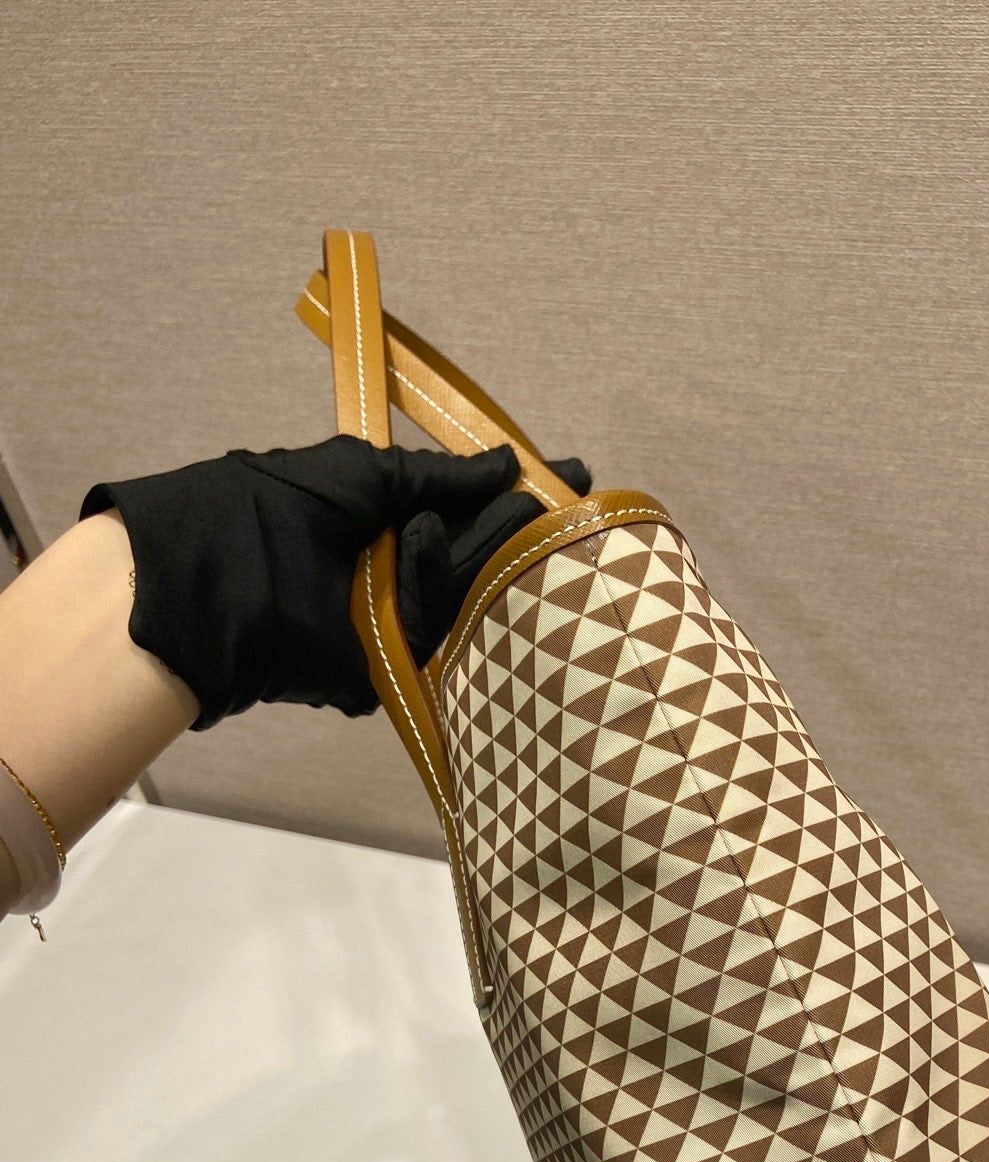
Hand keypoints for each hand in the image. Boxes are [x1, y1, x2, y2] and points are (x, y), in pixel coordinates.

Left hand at [78, 436, 590, 731]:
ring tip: (514, 535)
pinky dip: (438, 608)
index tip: (578, 483)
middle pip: (479, 564)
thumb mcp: (364, 473)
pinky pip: (433, 648)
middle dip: (524, 539)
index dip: (520, 501)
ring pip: (465, 606)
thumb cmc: (276, 510)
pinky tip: (439, 564)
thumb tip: (513, 461)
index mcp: (387, 522)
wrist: (211, 583)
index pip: (470, 514)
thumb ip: (441, 476)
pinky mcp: (382, 674)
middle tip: (578, 519)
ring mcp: (390, 628)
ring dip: (483, 566)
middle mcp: (394, 575)